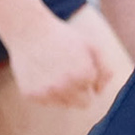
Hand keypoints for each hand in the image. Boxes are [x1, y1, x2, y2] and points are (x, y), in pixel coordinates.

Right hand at [7, 4, 132, 107]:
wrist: (29, 31)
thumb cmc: (64, 37)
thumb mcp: (91, 46)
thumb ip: (105, 69)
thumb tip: (99, 92)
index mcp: (84, 75)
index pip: (94, 91)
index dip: (87, 76)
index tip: (77, 62)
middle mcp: (66, 87)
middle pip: (83, 104)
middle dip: (80, 90)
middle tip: (68, 70)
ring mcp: (47, 92)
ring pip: (65, 104)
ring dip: (64, 92)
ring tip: (55, 70)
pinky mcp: (31, 95)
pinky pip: (47, 102)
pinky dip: (47, 91)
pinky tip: (42, 73)